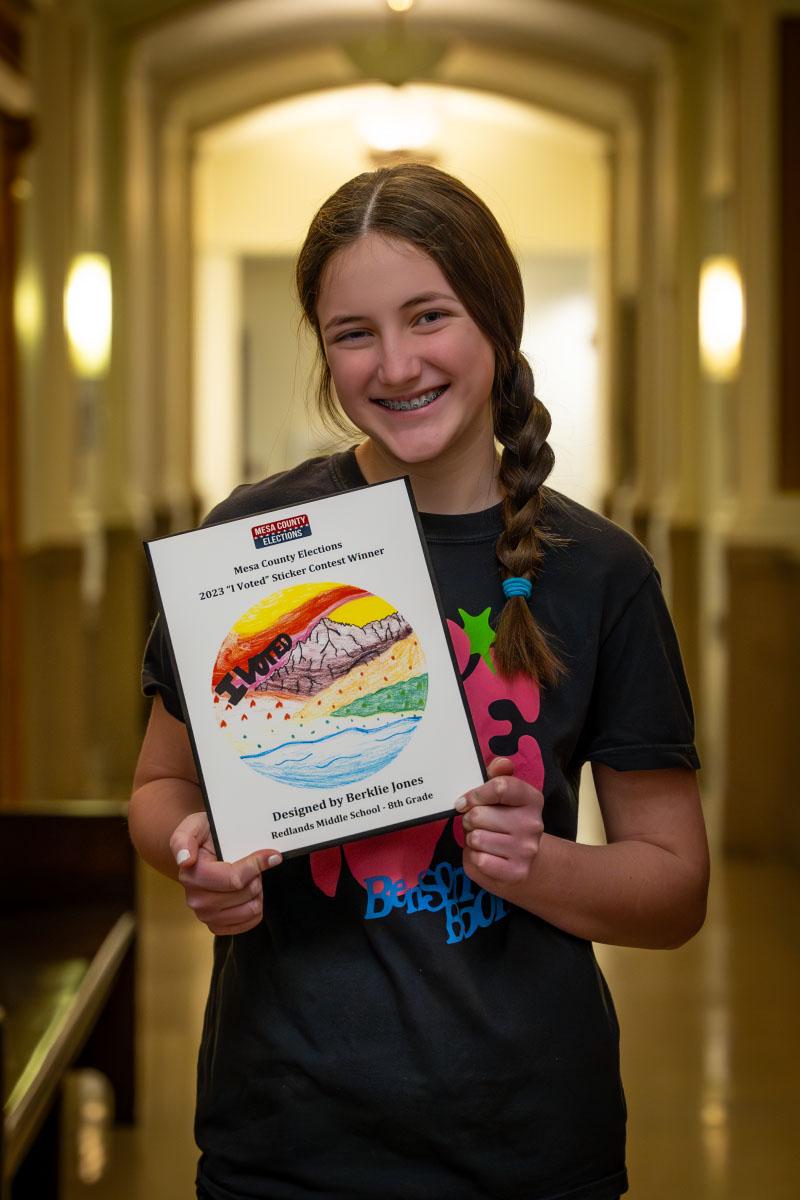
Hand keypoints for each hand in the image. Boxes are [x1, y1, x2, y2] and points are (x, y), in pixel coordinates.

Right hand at [169, 811, 281, 934]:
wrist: (201, 851)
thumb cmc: (204, 837)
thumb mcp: (194, 826)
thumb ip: (183, 839)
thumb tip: (186, 860)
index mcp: (191, 875)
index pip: (233, 879)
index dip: (256, 866)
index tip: (271, 854)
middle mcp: (196, 899)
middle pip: (245, 893)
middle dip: (256, 876)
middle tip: (251, 864)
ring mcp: (206, 914)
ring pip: (250, 909)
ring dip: (256, 891)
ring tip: (249, 877)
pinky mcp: (217, 925)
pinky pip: (248, 923)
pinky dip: (254, 907)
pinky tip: (248, 893)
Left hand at [457, 757, 543, 887]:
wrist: (524, 862)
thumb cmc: (505, 822)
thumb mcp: (501, 797)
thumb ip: (497, 775)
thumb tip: (501, 763)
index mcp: (531, 799)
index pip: (500, 786)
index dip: (475, 793)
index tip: (465, 801)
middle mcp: (533, 823)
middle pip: (478, 814)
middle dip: (469, 819)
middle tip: (478, 824)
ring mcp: (526, 849)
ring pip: (476, 838)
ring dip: (472, 839)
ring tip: (484, 839)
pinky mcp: (516, 872)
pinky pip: (478, 860)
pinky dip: (475, 858)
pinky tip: (487, 855)